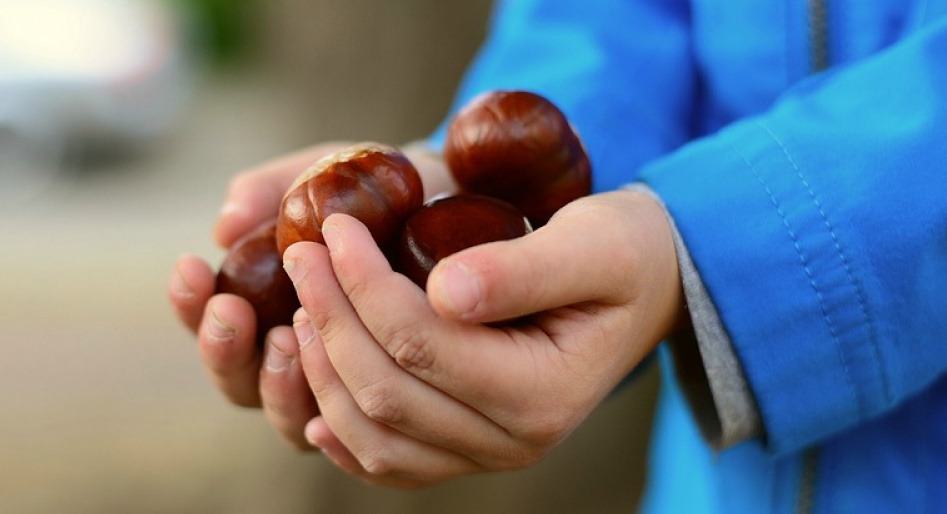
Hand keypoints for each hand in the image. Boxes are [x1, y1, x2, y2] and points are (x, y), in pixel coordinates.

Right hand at [168, 141, 451, 449]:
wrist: (460, 210)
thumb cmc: (381, 199)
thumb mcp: (326, 177)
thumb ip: (275, 191)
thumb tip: (226, 223)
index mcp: (266, 311)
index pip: (210, 323)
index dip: (189, 305)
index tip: (193, 267)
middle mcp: (299, 362)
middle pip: (238, 384)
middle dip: (224, 351)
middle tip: (232, 312)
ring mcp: (345, 393)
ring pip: (289, 420)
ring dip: (277, 383)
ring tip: (289, 336)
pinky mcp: (395, 414)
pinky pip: (358, 439)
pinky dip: (339, 415)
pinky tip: (334, 387)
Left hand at [282, 190, 682, 486]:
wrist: (644, 288)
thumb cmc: (622, 255)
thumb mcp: (594, 244)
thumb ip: (525, 268)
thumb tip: (445, 289)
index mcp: (542, 393)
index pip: (421, 342)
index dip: (363, 285)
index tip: (335, 228)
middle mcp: (512, 441)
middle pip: (386, 391)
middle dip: (331, 317)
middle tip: (303, 254)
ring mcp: (485, 454)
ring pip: (374, 435)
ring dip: (324, 371)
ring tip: (301, 306)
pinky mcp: (464, 451)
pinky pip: (390, 462)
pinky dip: (342, 434)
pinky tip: (311, 399)